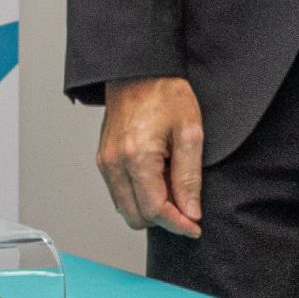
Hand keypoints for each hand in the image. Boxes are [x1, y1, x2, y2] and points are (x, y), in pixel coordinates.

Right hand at [97, 76, 203, 238]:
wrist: (138, 70)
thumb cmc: (165, 94)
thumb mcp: (190, 133)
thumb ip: (189, 177)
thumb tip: (190, 212)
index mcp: (137, 157)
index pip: (155, 210)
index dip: (178, 225)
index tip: (195, 227)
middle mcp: (114, 163)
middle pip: (136, 217)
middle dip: (163, 218)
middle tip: (186, 204)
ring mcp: (105, 162)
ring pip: (125, 209)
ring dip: (149, 208)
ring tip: (171, 187)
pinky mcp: (103, 158)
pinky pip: (118, 193)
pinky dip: (138, 195)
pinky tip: (157, 179)